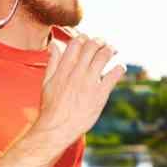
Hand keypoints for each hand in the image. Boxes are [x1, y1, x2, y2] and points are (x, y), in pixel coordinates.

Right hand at [32, 34, 126, 149]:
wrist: (57, 128)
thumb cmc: (50, 107)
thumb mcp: (46, 82)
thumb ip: (52, 62)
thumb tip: (55, 45)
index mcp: (63, 69)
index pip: (76, 43)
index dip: (84, 38)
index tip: (88, 41)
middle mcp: (77, 73)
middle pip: (92, 46)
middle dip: (100, 42)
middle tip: (104, 44)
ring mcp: (89, 83)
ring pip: (104, 56)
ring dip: (111, 50)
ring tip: (114, 51)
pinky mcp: (100, 94)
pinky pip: (114, 74)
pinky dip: (119, 67)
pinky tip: (120, 68)